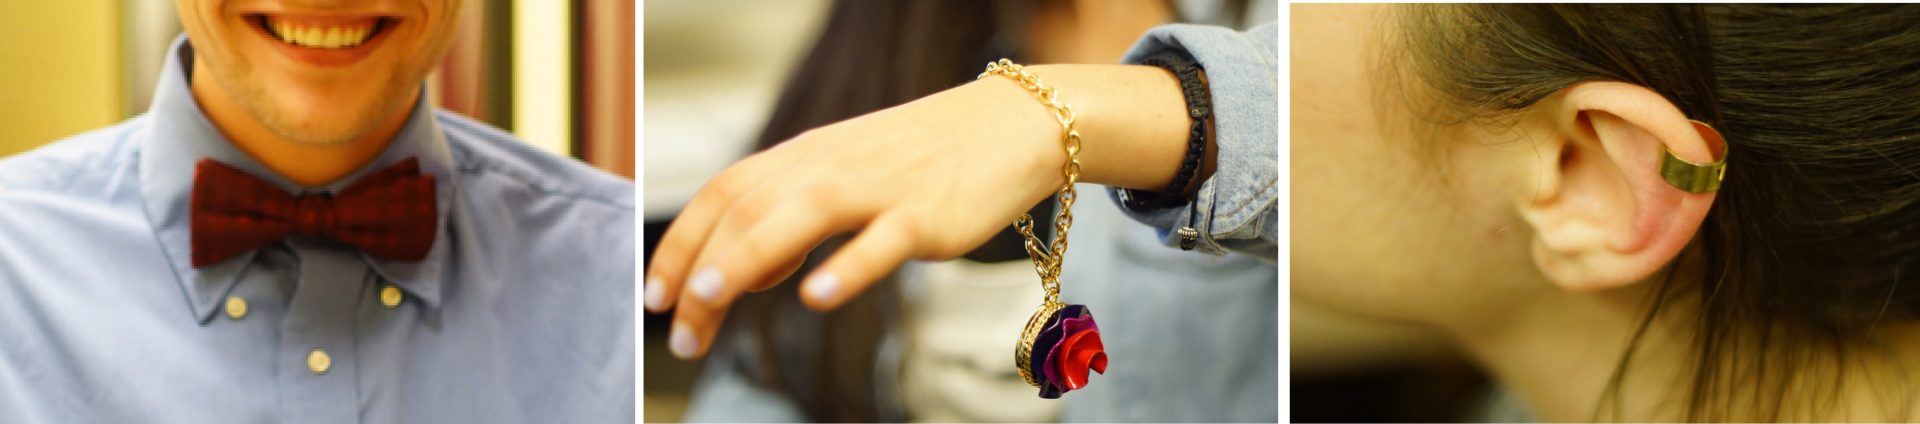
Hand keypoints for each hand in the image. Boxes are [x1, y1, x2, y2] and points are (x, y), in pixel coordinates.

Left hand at [645, 76, 1069, 358]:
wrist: (1011, 125)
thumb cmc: (922, 159)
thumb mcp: (844, 175)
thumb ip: (790, 216)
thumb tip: (746, 270)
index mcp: (806, 157)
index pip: (725, 193)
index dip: (680, 242)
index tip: (655, 295)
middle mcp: (832, 167)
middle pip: (749, 210)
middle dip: (702, 271)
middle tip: (680, 334)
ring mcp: (880, 189)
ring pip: (801, 216)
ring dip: (748, 256)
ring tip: (710, 297)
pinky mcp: (927, 214)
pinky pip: (882, 241)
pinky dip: (847, 267)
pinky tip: (817, 297)